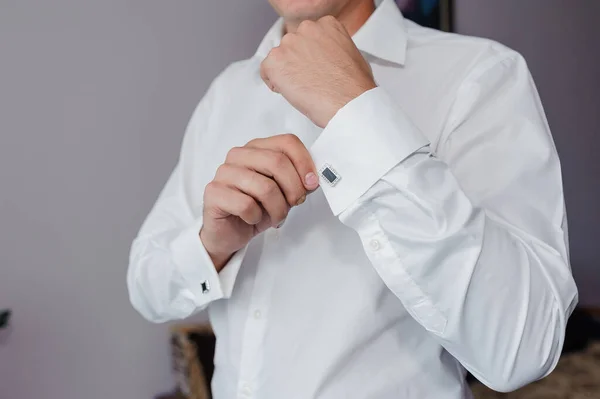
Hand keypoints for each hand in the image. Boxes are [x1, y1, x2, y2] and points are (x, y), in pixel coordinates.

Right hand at [200, 134, 318, 270]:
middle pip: (277, 162)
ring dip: (277, 209)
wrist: (229, 232)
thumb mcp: (284, 193)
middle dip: (293, 188)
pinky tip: (252, 219)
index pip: (286, 142)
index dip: (304, 163)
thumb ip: (298, 181)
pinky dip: (256, 217)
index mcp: (257, 148)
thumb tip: (313, 178)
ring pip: (264, 187)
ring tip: (274, 216)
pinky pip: (246, 205)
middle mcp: (239, 155)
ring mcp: (224, 172)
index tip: (311, 184)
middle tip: (295, 203)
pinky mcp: (213, 192)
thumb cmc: (257, 209)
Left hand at [260, 16, 376, 127]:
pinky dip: (274, 82)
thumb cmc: (354, 86)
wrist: (347, 103)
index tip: (314, 67)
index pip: (308, 36)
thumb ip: (333, 49)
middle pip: (293, 45)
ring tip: (303, 88)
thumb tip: (326, 58)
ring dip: (286, 72)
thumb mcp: (351, 55)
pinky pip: (266, 71)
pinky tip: (290, 92)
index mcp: (326, 24)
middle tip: (308, 81)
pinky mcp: (275, 61)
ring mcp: (289, 44)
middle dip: (297, 62)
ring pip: (279, 58)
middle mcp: (306, 29)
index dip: (310, 55)